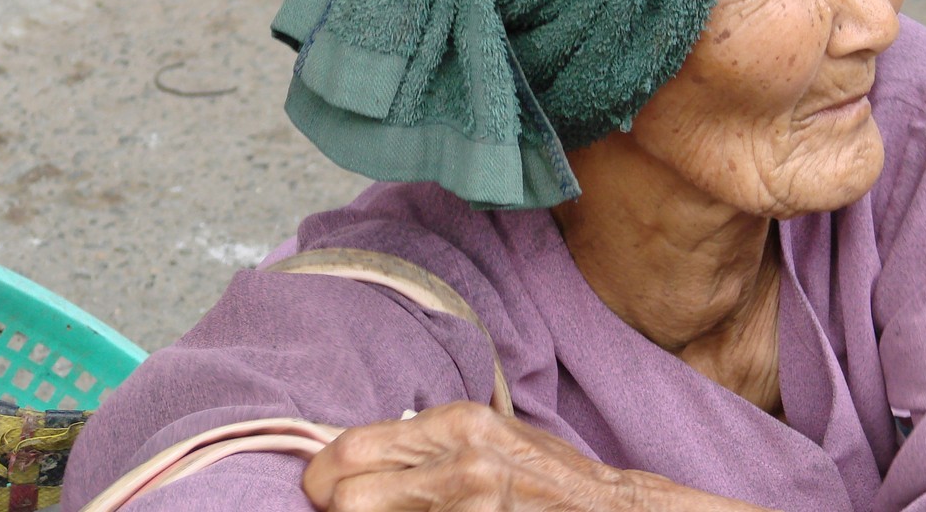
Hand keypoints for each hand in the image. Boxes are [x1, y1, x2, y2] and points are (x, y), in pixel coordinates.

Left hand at [301, 401, 774, 510]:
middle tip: (346, 509)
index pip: (353, 448)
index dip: (323, 473)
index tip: (322, 486)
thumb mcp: (486, 434)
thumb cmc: (542, 473)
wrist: (602, 509)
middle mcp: (460, 462)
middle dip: (339, 507)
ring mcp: (469, 507)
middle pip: (349, 496)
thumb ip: (427, 439)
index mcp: (457, 423)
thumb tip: (354, 453)